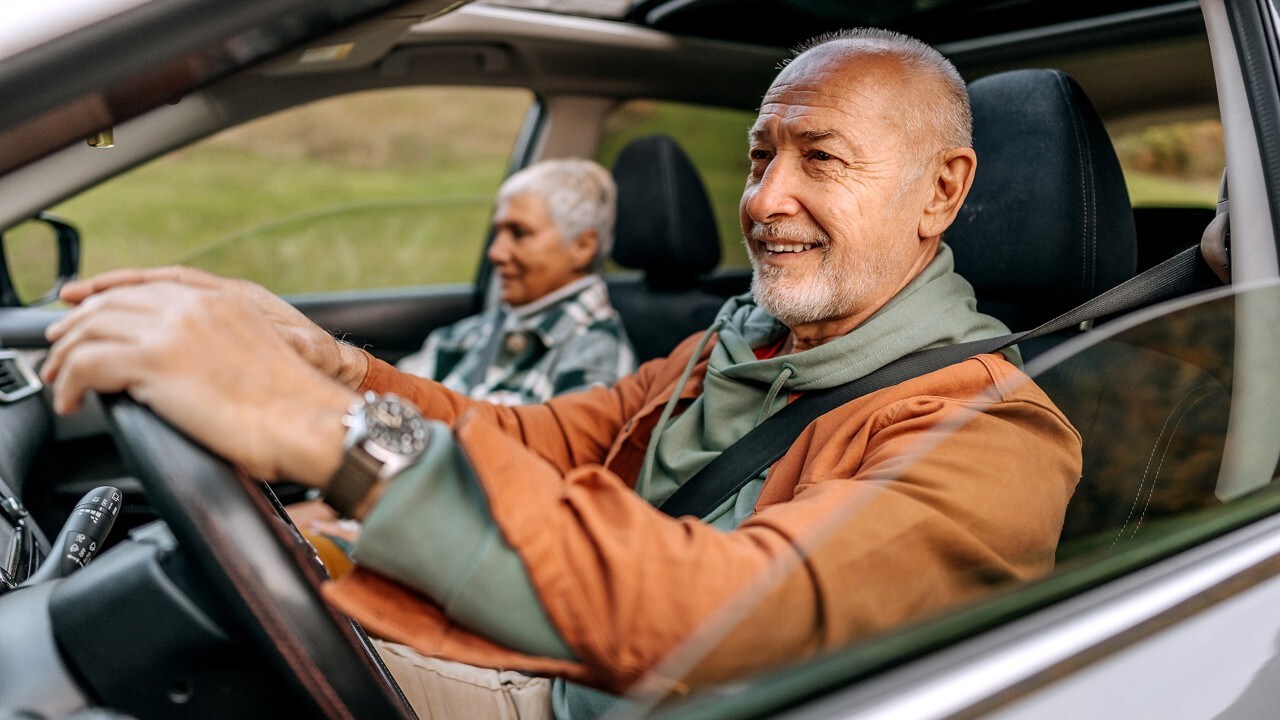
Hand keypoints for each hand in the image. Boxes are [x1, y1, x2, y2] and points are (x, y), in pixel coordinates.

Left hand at [43, 281, 354, 485]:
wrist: (311, 419)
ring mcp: (175, 329)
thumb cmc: (296, 405)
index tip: (85, 304)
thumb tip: (196, 366)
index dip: (110, 291)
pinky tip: (73, 399)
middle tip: (60, 346)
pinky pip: (88, 362)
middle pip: (115, 300)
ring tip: (59, 378)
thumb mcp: (259, 354)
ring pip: (93, 326)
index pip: (151, 282)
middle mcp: (197, 305)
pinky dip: (70, 382)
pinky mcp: (156, 362)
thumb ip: (224, 345)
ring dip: (67, 353)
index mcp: (226, 299)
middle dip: (79, 321)